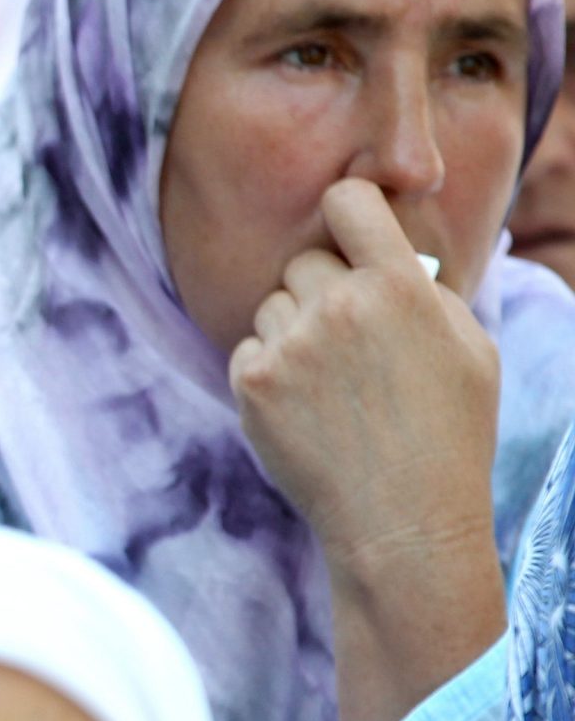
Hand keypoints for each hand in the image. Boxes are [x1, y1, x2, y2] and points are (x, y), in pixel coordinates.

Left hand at [231, 177, 499, 573]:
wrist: (402, 519)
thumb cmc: (448, 435)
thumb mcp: (471, 348)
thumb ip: (425, 290)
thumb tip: (389, 252)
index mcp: (400, 286)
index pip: (349, 200)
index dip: (345, 209)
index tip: (347, 228)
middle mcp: (339, 305)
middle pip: (304, 260)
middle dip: (322, 288)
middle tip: (348, 338)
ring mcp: (290, 344)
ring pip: (272, 305)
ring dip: (293, 331)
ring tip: (332, 383)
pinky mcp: (252, 383)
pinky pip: (248, 349)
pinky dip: (268, 371)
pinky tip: (306, 407)